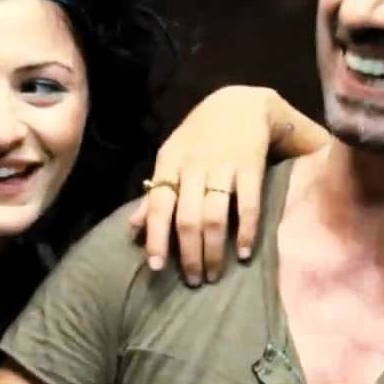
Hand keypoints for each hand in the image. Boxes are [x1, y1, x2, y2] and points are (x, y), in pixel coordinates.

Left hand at [129, 86, 317, 286]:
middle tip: (194, 280)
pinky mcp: (251, 165)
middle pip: (185, 218)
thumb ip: (155, 194)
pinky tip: (244, 252)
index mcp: (169, 163)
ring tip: (215, 274)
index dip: (156, 239)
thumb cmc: (201, 136)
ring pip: (213, 216)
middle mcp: (193, 165)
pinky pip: (247, 204)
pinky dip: (245, 230)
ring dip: (213, 249)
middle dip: (188, 254)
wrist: (243, 102)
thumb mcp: (172, 158)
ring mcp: (222, 165)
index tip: (156, 268)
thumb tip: (132, 229)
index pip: (157, 206)